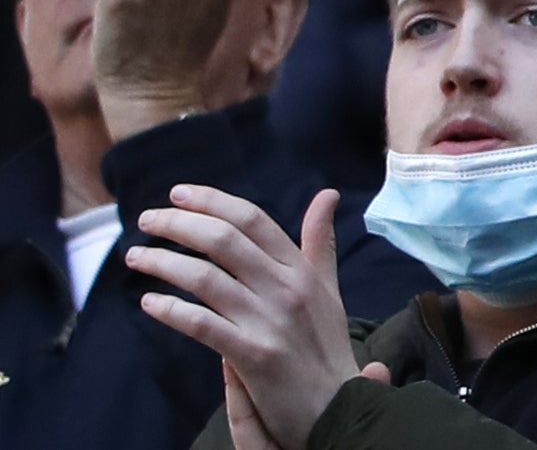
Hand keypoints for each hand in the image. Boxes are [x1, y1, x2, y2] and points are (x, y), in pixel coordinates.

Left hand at [129, 186, 375, 449]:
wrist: (337, 404)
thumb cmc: (326, 346)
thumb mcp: (327, 288)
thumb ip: (319, 242)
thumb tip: (327, 195)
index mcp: (300, 269)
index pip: (253, 220)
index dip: (213, 202)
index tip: (177, 195)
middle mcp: (285, 288)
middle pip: (225, 240)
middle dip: (179, 224)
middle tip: (146, 220)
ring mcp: (268, 321)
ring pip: (206, 278)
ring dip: (163, 263)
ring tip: (136, 257)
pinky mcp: (252, 356)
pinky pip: (202, 325)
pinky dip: (170, 310)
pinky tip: (149, 302)